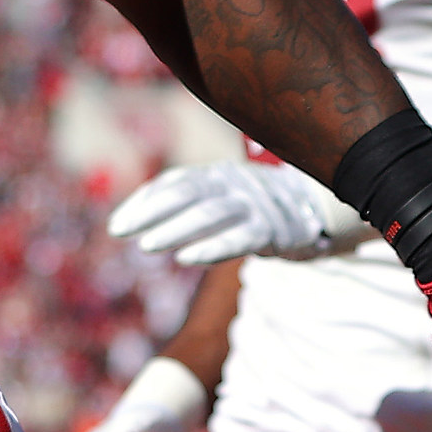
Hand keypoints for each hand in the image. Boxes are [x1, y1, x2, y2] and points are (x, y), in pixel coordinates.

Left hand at [107, 160, 355, 263]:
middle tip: (121, 232)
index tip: (116, 225)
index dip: (143, 202)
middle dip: (150, 212)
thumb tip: (136, 218)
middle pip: (186, 192)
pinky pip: (239, 238)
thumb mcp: (222, 194)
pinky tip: (186, 258)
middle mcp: (232, 182)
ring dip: (175, 229)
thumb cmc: (253, 204)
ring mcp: (253, 204)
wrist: (314, 207)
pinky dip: (211, 248)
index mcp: (216, 173)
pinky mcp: (272, 229)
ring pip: (209, 213)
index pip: (172, 182)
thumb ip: (187, 201)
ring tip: (147, 246)